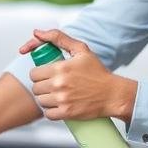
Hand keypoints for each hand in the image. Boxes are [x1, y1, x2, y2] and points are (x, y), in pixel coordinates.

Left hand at [21, 29, 136, 122]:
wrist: (113, 94)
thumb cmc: (98, 72)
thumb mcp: (81, 50)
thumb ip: (58, 38)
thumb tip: (37, 33)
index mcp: (60, 68)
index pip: (34, 74)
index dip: (39, 74)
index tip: (46, 75)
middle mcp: (59, 84)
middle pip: (36, 88)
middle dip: (42, 86)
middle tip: (52, 86)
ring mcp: (62, 100)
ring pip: (40, 101)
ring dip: (45, 99)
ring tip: (55, 96)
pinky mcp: (67, 113)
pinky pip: (48, 114)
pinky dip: (51, 111)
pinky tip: (58, 106)